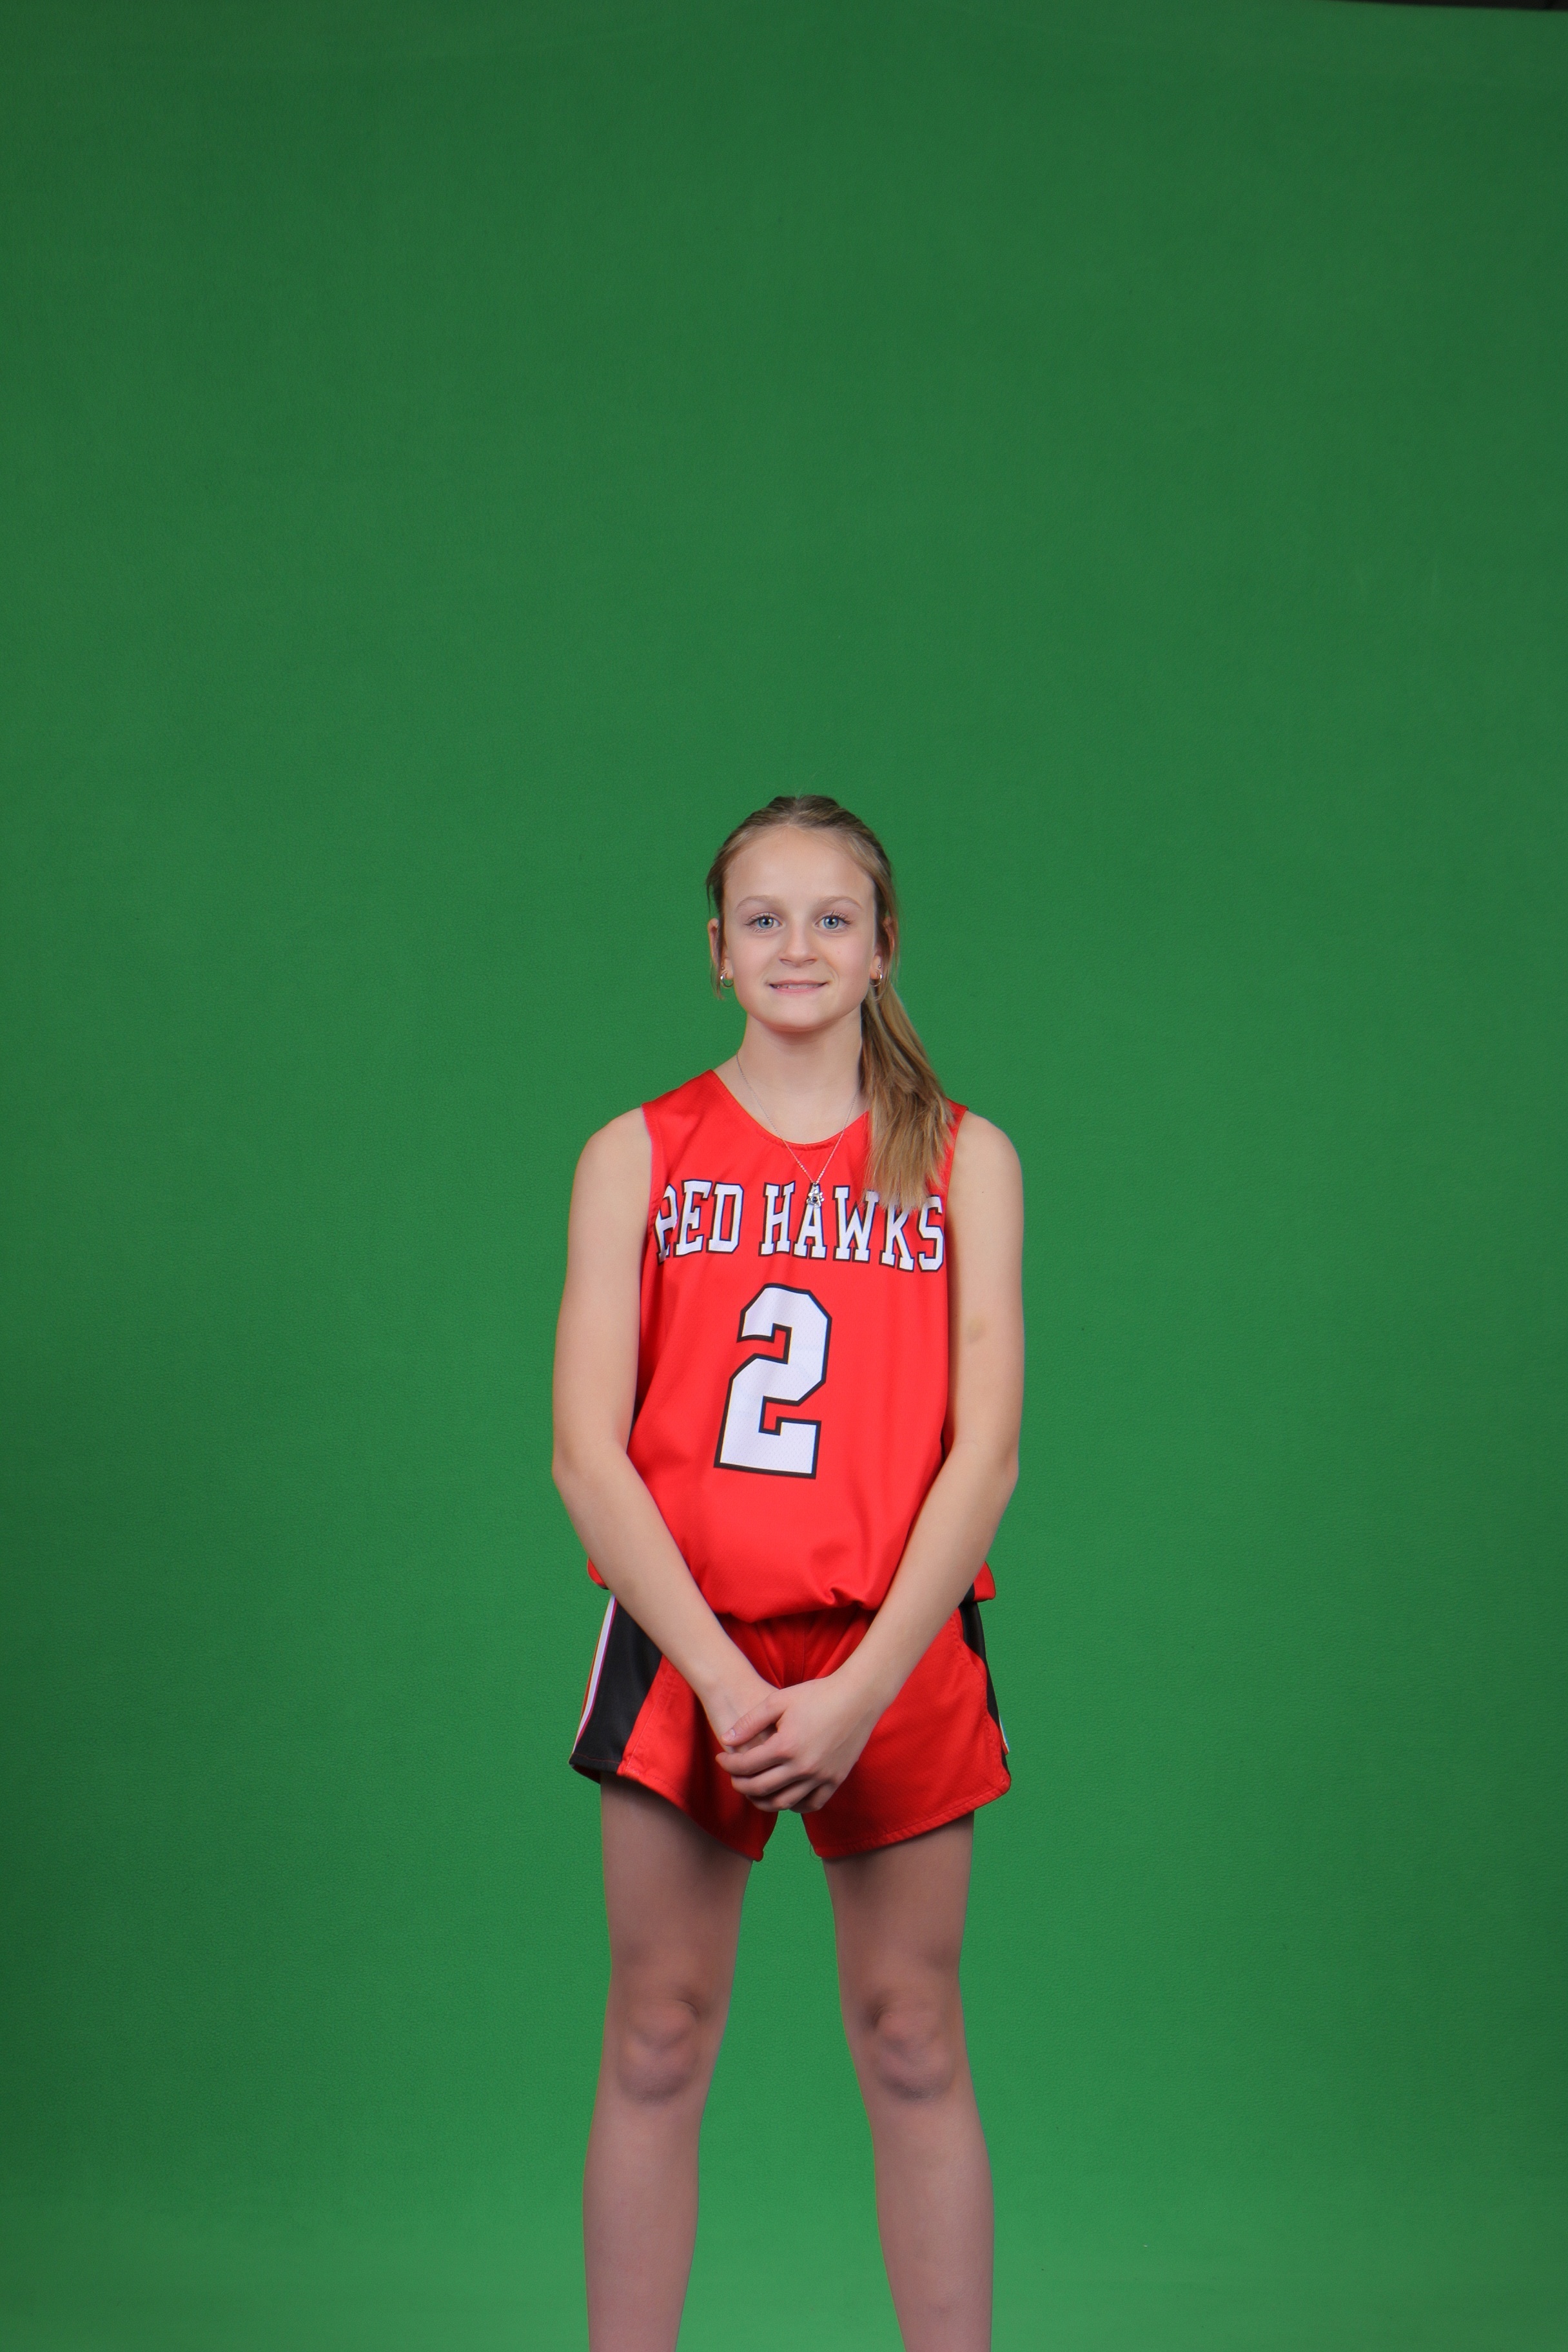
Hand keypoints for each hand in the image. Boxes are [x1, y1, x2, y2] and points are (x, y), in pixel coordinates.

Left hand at [715, 1669, 880, 1813]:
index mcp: (786, 1746)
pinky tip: (785, 1796)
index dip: (728, 1765)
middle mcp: (803, 1767)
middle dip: (740, 1784)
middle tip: (733, 1777)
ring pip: (784, 1803)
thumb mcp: (778, 1700)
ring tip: (754, 1790)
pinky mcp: (836, 1780)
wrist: (858, 1697)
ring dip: (763, 1801)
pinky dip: (794, 1805)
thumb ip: (749, 1722)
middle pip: (760, 1788)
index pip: (746, 1766)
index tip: (721, 1759)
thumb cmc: (817, 1694)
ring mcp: (821, 1777)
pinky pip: (811, 1804)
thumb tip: (726, 1740)